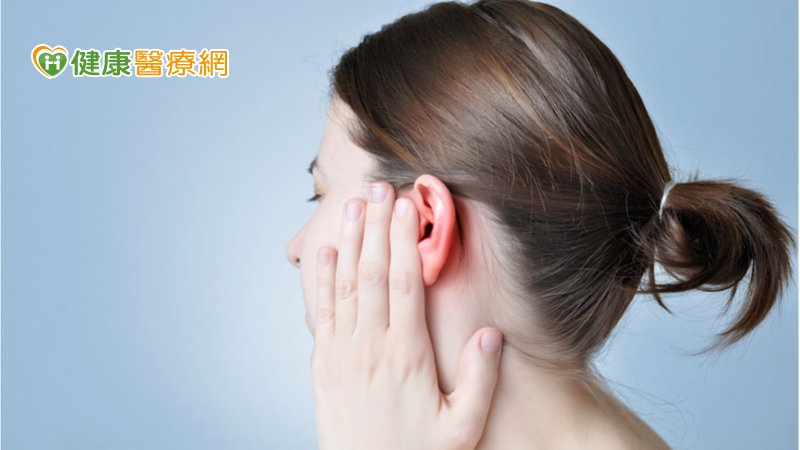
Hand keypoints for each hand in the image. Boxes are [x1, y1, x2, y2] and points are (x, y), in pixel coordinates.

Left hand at [310, 181, 503, 449]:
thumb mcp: (462, 427)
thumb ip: (480, 380)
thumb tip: (492, 333)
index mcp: (406, 356)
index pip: (404, 284)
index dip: (404, 241)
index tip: (408, 206)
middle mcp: (370, 347)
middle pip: (372, 273)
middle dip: (376, 226)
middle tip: (378, 186)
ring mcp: (342, 354)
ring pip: (345, 285)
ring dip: (349, 241)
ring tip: (353, 204)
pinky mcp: (324, 366)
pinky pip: (322, 313)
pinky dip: (322, 279)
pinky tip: (325, 252)